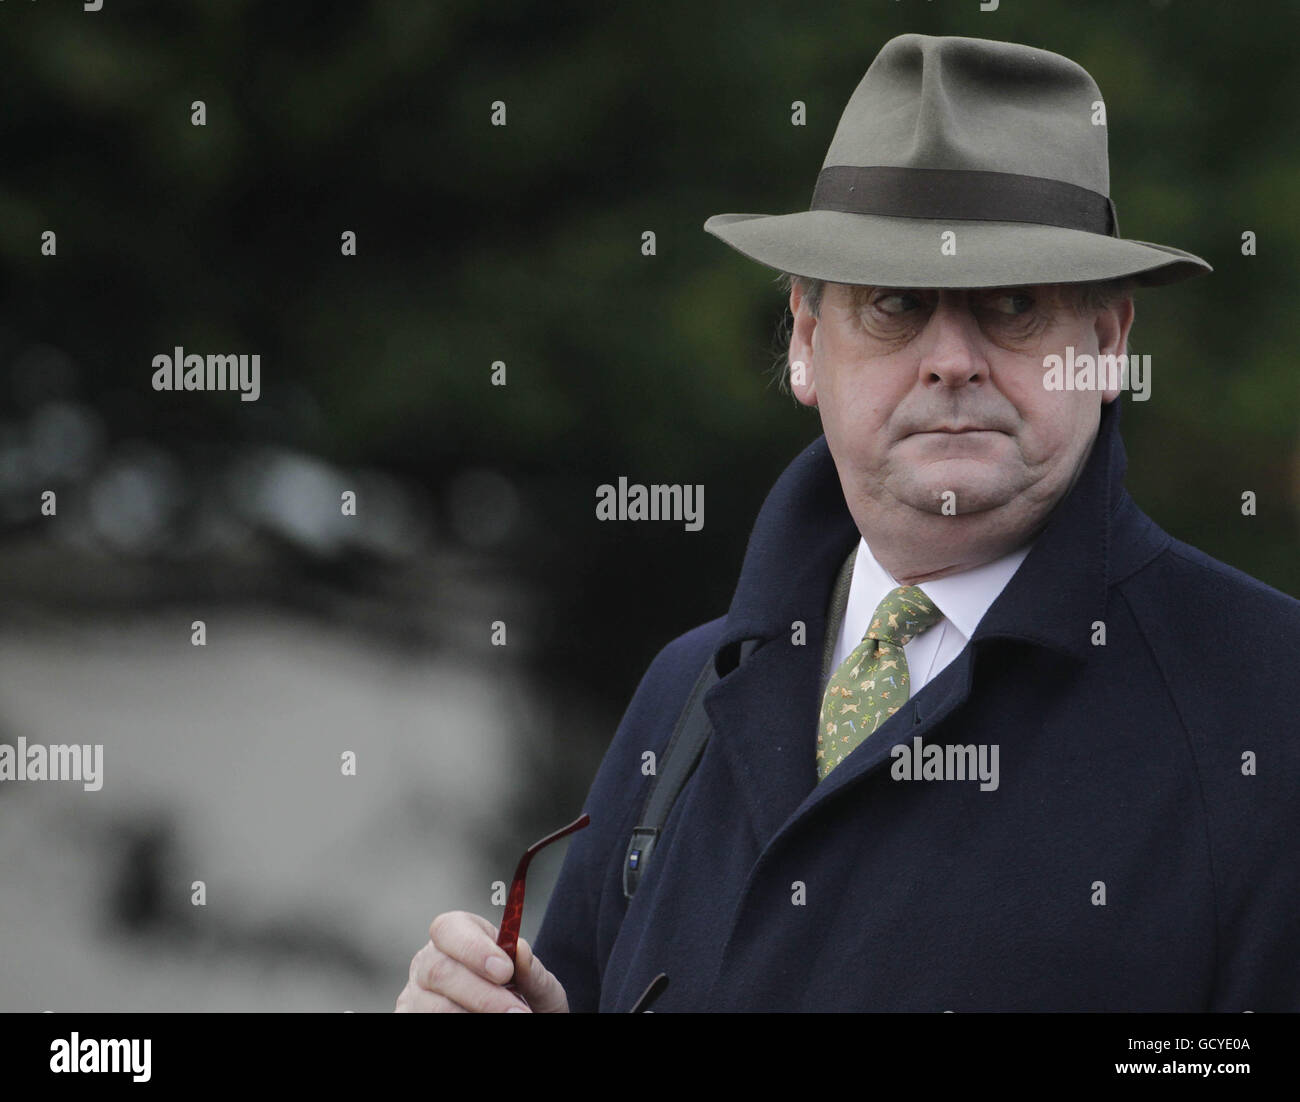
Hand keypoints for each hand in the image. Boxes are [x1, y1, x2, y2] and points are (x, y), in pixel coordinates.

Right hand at [395, 910, 568, 1012]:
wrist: (517, 1019)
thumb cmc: (525, 1000)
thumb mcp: (538, 987)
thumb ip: (533, 972)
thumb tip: (521, 950)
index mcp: (459, 937)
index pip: (449, 928)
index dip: (474, 948)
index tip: (505, 970)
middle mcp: (428, 962)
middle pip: (439, 970)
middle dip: (481, 994)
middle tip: (516, 1012)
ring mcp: (415, 995)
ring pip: (433, 1006)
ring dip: (473, 1015)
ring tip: (508, 1021)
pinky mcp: (408, 1017)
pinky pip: (426, 1022)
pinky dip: (459, 1024)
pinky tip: (481, 1025)